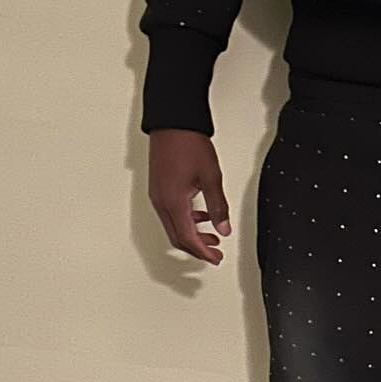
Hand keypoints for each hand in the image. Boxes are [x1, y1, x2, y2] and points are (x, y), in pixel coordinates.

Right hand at [148, 129, 230, 264]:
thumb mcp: (211, 177)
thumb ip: (218, 207)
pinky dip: (186, 221)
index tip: (216, 259)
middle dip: (197, 249)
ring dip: (192, 235)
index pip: (188, 239)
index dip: (203, 252)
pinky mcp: (158, 188)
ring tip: (212, 236)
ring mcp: (157, 195)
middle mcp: (161, 202)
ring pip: (173, 227)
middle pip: (178, 238)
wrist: (173, 122)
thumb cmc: (189, 144)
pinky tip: (201, 215)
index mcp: (173, 202)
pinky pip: (170, 214)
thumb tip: (224, 229)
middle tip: (215, 254)